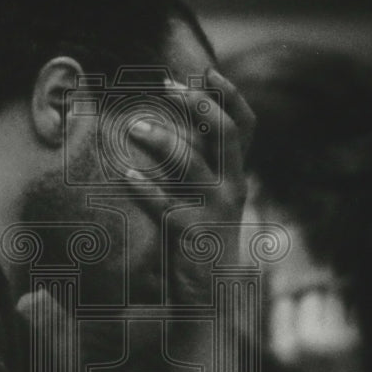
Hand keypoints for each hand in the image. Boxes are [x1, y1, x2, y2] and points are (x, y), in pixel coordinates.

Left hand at [123, 68, 254, 305]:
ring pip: (192, 163)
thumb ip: (195, 166)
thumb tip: (170, 126)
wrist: (208, 301)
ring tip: (134, 127)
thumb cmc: (199, 243)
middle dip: (198, 104)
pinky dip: (145, 188)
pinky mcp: (191, 235)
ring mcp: (213, 211)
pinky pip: (165, 205)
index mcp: (234, 177)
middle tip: (166, 86)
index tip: (205, 71)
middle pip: (226, 133)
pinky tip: (126, 175)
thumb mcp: (205, 200)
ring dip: (162, 140)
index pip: (245, 126)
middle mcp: (231, 188)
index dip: (229, 95)